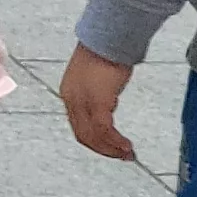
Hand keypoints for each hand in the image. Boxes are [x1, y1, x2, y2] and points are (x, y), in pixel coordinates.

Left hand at [60, 47, 139, 161]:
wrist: (109, 40)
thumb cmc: (105, 54)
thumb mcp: (95, 79)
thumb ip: (98, 95)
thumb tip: (108, 106)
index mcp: (69, 94)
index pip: (77, 126)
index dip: (94, 141)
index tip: (110, 148)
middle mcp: (71, 100)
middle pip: (83, 135)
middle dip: (103, 150)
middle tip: (121, 157)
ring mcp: (83, 102)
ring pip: (93, 136)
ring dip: (110, 149)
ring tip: (127, 154)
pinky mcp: (98, 102)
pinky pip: (104, 129)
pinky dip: (115, 141)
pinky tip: (127, 145)